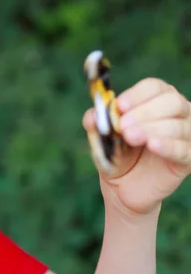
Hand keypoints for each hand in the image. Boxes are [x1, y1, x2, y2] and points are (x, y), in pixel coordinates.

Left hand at [83, 77, 190, 215]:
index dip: (137, 95)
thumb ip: (95, 122)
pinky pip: (184, 149)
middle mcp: (178, 113)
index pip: (154, 87)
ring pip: (178, 125)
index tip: (119, 107)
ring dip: (152, 129)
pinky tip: (153, 145)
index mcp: (156, 100)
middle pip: (171, 101)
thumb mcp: (102, 136)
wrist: (123, 186)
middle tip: (123, 126)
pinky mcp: (189, 159)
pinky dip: (168, 145)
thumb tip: (93, 114)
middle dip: (145, 112)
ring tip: (130, 137)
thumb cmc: (116, 153)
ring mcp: (187, 135)